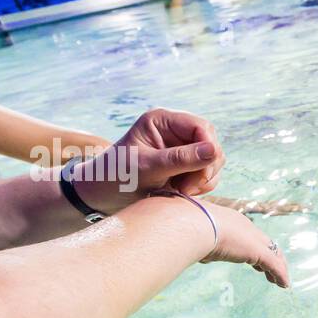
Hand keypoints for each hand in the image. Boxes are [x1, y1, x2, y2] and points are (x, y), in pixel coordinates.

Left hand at [75, 108, 224, 210]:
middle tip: (185, 187)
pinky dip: (200, 187)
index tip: (202, 173)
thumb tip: (214, 151)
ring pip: (213, 162)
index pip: (201, 127)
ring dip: (202, 180)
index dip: (208, 149)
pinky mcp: (186, 167)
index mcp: (163, 121)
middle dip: (205, 168)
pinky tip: (180, 192)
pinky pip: (208, 175)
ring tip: (178, 191)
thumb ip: (180, 159)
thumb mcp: (147, 168)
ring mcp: (182, 149)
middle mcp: (175, 132)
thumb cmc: (117, 176)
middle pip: (211, 144)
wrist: (103, 196)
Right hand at [202, 203, 290, 286]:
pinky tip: (284, 284)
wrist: (194, 224)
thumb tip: (197, 256)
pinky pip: (274, 265)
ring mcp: (253, 238)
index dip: (253, 247)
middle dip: (270, 255)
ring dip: (278, 268)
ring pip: (273, 254)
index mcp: (230, 221)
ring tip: (280, 280)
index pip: (248, 234)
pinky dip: (280, 275)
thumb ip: (200, 247)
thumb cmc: (188, 230)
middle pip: (265, 242)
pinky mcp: (258, 251)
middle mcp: (244, 226)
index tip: (255, 259)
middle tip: (270, 269)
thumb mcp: (194, 239)